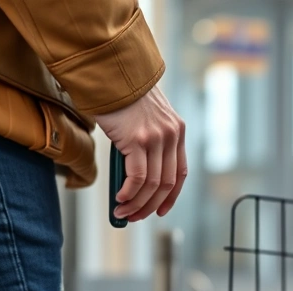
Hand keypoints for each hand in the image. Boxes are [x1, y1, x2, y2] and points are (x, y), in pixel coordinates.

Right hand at [95, 86, 186, 220]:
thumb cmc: (121, 97)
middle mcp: (171, 136)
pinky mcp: (138, 140)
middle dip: (151, 205)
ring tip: (123, 211)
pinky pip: (137, 177)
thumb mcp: (144, 119)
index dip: (171, 196)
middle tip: (135, 216)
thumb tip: (132, 180)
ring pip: (152, 184)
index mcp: (177, 132)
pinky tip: (120, 198)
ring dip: (137, 203)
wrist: (111, 72)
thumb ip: (146, 144)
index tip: (161, 210)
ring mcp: (156, 138)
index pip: (180, 173)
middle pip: (167, 183)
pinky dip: (129, 192)